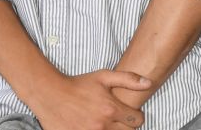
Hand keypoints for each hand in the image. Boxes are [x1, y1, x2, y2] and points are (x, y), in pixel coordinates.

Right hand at [31, 69, 150, 129]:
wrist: (51, 95)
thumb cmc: (79, 84)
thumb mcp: (104, 76)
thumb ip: (128, 79)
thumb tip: (149, 83)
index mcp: (110, 109)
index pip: (137, 121)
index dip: (137, 116)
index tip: (130, 113)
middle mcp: (102, 125)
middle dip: (126, 126)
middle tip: (119, 119)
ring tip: (107, 123)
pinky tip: (95, 126)